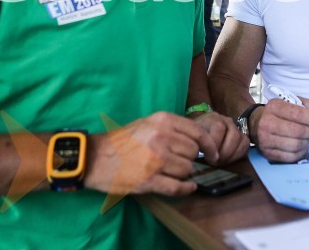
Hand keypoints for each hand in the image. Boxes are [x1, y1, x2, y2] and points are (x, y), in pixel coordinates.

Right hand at [85, 111, 217, 196]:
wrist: (95, 157)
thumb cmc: (122, 140)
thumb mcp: (148, 123)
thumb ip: (172, 128)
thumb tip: (198, 141)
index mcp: (162, 120)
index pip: (198, 133)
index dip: (210, 145)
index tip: (213, 154)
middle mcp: (161, 138)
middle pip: (193, 153)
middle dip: (190, 159)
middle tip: (181, 162)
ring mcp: (155, 159)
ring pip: (187, 170)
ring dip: (184, 174)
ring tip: (171, 172)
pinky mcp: (149, 180)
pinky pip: (177, 187)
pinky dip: (186, 189)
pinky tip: (188, 187)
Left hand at [193, 111, 249, 165]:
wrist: (200, 133)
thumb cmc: (195, 138)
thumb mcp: (192, 138)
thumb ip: (197, 142)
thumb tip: (201, 153)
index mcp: (212, 118)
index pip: (219, 127)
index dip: (215, 144)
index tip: (208, 157)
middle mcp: (226, 120)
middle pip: (233, 134)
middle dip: (225, 152)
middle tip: (216, 162)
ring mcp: (235, 127)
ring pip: (242, 139)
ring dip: (232, 154)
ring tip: (221, 162)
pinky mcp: (241, 136)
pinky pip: (245, 144)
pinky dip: (238, 155)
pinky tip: (228, 160)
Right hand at [251, 97, 308, 162]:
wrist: (255, 123)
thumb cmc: (278, 113)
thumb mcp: (291, 102)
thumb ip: (308, 106)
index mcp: (274, 107)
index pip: (297, 114)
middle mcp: (267, 123)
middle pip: (297, 131)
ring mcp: (266, 140)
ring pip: (295, 145)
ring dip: (308, 142)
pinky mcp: (267, 153)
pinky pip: (290, 157)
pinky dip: (301, 152)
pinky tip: (303, 146)